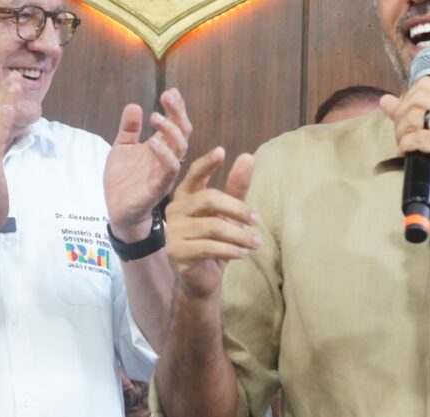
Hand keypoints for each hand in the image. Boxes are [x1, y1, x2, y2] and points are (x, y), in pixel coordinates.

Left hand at [104, 88, 190, 238]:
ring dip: (170, 130)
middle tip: (168, 96)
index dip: (175, 108)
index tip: (170, 91)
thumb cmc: (123, 180)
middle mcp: (168, 157)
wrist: (117, 210)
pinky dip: (163, 154)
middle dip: (178, 112)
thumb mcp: (122, 148)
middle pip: (183, 132)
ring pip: (180, 148)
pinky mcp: (158, 186)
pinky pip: (169, 169)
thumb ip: (129, 129)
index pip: (175, 124)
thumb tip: (134, 106)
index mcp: (161, 147)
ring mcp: (165, 172)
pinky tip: (152, 142)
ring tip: (156, 116)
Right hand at [165, 147, 258, 299]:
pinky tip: (244, 254)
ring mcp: (173, 231)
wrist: (201, 279)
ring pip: (212, 226)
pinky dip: (231, 250)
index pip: (194, 174)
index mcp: (185, 195)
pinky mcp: (176, 252)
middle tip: (257, 221)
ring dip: (239, 235)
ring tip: (256, 243)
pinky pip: (209, 247)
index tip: (221, 151)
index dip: (207, 163)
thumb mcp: (228, 214)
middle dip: (237, 209)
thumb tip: (247, 157)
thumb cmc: (214, 241)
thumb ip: (236, 188)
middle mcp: (174, 210)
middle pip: (209, 199)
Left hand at [379, 78, 429, 227]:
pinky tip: (409, 155)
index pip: (424, 85)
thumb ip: (409, 113)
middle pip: (416, 99)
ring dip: (401, 135)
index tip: (406, 119)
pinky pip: (415, 138)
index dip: (407, 100)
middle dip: (400, 118)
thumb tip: (385, 100)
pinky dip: (405, 147)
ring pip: (413, 118)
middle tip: (402, 136)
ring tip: (405, 147)